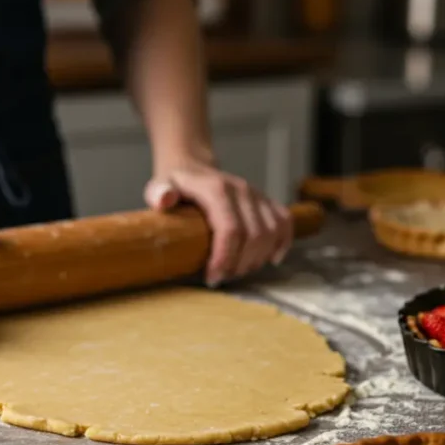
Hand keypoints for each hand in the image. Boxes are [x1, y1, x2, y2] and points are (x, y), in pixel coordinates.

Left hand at [144, 161, 292, 286]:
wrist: (192, 167)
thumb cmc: (176, 184)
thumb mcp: (159, 186)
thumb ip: (159, 193)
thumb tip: (164, 199)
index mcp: (217, 189)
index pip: (231, 229)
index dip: (225, 258)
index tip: (212, 277)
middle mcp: (242, 190)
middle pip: (254, 236)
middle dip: (239, 264)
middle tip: (221, 277)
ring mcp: (256, 195)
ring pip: (271, 233)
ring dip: (257, 259)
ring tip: (236, 270)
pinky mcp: (266, 201)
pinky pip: (284, 222)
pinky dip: (282, 243)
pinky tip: (270, 258)